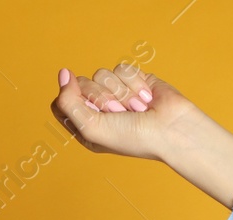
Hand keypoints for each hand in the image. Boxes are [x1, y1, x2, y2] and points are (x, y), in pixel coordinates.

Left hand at [50, 63, 232, 209]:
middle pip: (81, 84)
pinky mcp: (133, 80)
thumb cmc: (132, 137)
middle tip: (118, 113)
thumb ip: (68, 102)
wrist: (171, 129)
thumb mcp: (90, 127)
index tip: (86, 107)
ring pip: (102, 74)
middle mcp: (99, 109)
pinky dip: (135, 84)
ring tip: (136, 109)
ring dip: (121, 92)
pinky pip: (122, 68)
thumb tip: (63, 73)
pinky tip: (146, 98)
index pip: (61, 103)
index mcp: (85, 126)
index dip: (70, 99)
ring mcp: (116, 92)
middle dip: (102, 98)